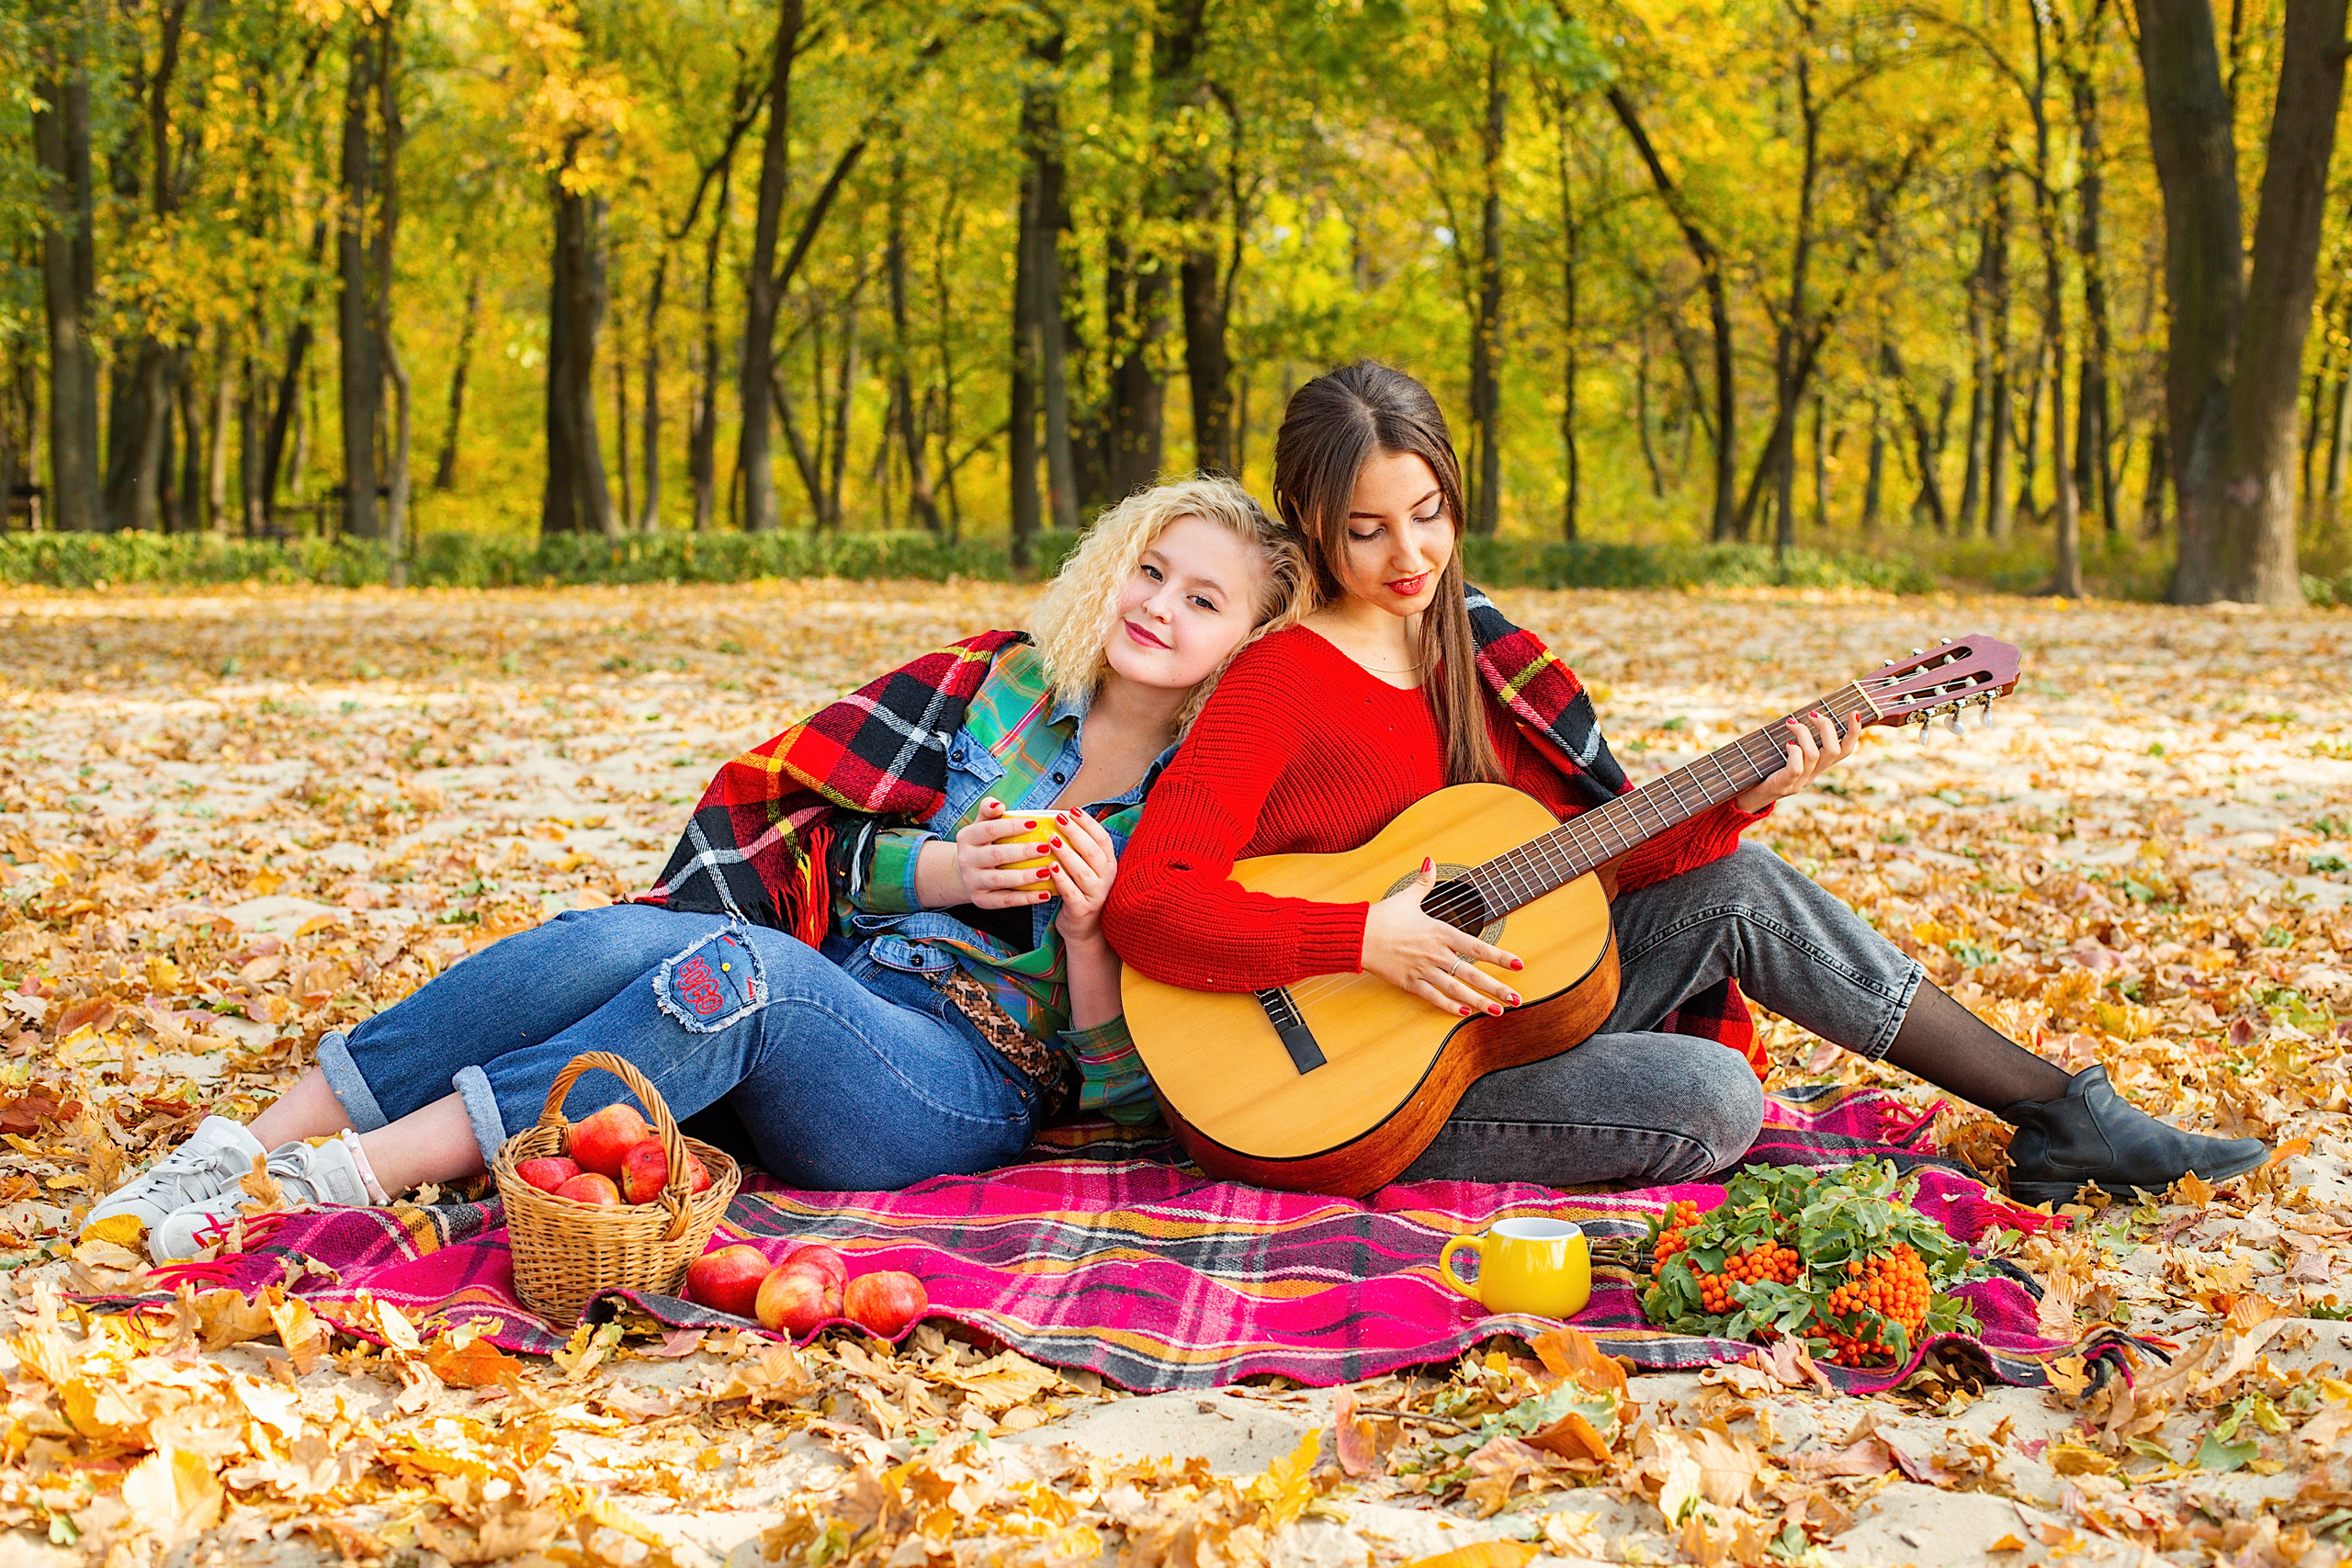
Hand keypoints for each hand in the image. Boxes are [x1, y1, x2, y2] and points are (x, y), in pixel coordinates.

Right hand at [953, 799, 1062, 909]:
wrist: (966, 873)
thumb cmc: (983, 844)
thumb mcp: (981, 824)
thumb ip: (989, 810)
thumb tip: (998, 805)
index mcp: (966, 838)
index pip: (990, 829)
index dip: (1012, 827)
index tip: (1034, 824)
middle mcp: (966, 860)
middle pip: (996, 855)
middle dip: (1023, 852)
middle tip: (1046, 848)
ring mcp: (972, 882)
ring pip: (1001, 880)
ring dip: (1026, 876)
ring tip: (1047, 871)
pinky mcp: (981, 900)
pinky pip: (1005, 901)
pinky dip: (1026, 899)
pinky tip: (1045, 894)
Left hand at [1050, 808, 1118, 945]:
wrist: (1085, 930)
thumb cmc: (1081, 893)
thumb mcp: (1087, 870)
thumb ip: (1080, 851)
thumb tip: (1061, 821)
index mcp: (1109, 864)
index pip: (1103, 839)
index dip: (1088, 823)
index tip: (1073, 810)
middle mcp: (1107, 878)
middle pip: (1093, 851)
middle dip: (1076, 832)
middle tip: (1059, 819)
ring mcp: (1097, 894)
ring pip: (1083, 871)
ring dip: (1067, 853)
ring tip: (1052, 840)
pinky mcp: (1083, 909)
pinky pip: (1071, 892)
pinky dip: (1061, 878)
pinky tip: (1050, 867)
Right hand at [1359, 858, 1524, 1017]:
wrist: (1357, 936)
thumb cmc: (1382, 917)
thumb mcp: (1406, 897)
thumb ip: (1424, 882)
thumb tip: (1430, 861)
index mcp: (1440, 933)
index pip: (1477, 946)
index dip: (1500, 956)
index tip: (1519, 964)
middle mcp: (1436, 954)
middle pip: (1472, 974)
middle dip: (1497, 987)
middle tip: (1517, 998)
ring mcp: (1424, 970)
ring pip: (1457, 990)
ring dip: (1479, 1002)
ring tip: (1497, 1011)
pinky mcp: (1410, 983)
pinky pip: (1433, 997)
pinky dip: (1449, 1006)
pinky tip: (1464, 1013)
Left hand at [1734, 709, 1857, 812]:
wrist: (1749, 794)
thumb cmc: (1767, 765)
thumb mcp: (1788, 751)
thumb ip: (1800, 737)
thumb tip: (1807, 712)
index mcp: (1820, 766)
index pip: (1846, 750)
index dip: (1854, 732)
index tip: (1854, 712)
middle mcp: (1814, 774)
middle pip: (1834, 750)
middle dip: (1826, 727)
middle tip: (1812, 714)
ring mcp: (1800, 782)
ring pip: (1814, 755)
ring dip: (1804, 733)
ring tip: (1791, 724)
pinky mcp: (1785, 785)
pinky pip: (1796, 767)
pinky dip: (1794, 751)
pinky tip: (1787, 744)